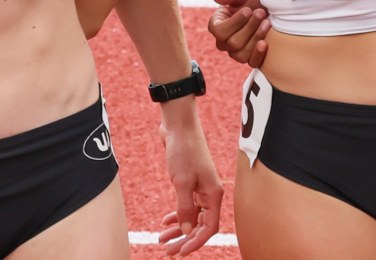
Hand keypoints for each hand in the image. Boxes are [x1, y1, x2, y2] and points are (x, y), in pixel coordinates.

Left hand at [156, 110, 222, 254]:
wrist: (179, 127)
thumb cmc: (183, 151)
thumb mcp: (181, 181)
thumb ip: (184, 208)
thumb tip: (186, 231)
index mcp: (213, 195)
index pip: (209, 228)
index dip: (195, 242)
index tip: (180, 252)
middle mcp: (210, 194)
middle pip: (200, 225)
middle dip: (184, 239)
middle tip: (167, 251)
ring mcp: (201, 189)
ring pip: (191, 217)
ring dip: (178, 229)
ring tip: (162, 240)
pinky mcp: (191, 183)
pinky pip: (186, 206)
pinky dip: (176, 215)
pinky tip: (164, 221)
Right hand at [206, 0, 269, 67]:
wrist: (273, 8)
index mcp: (217, 25)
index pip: (219, 31)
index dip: (234, 22)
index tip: (248, 10)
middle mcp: (224, 42)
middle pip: (233, 43)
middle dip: (249, 27)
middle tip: (261, 12)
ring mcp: (237, 52)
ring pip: (242, 54)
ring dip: (256, 37)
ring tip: (267, 23)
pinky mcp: (251, 59)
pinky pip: (252, 63)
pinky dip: (259, 54)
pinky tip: (265, 43)